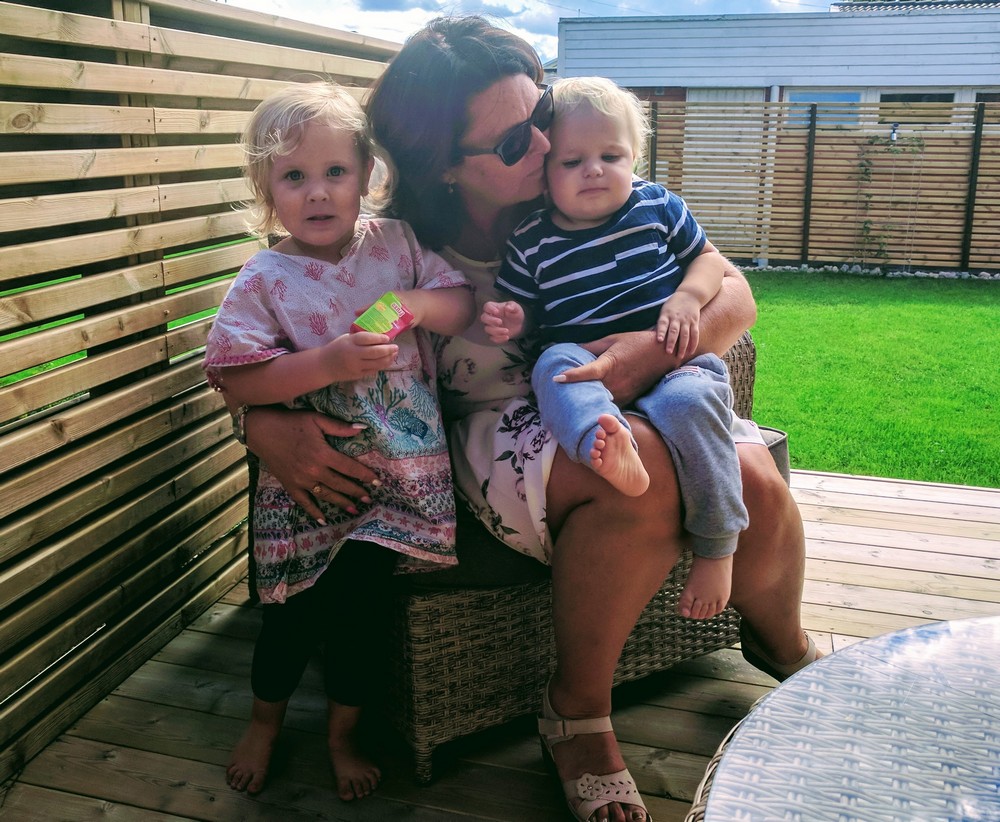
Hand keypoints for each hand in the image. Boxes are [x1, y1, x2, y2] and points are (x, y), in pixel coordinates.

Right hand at [244, 407, 378, 521]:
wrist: (261, 430)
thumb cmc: (291, 422)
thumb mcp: (316, 419)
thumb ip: (339, 427)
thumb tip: (363, 428)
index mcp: (322, 454)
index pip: (349, 468)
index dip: (365, 475)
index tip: (378, 482)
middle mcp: (313, 470)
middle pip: (340, 484)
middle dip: (357, 492)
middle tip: (370, 499)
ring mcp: (301, 480)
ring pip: (326, 495)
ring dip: (341, 503)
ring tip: (354, 509)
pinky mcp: (290, 485)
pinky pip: (304, 502)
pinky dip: (314, 512)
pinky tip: (324, 519)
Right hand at [323, 332, 397, 381]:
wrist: (324, 365)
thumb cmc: (337, 348)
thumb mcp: (346, 338)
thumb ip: (360, 337)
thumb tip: (379, 335)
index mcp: (349, 342)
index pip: (367, 338)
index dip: (379, 338)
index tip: (388, 337)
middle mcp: (353, 354)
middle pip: (375, 352)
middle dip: (388, 349)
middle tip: (396, 347)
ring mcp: (356, 366)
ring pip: (377, 363)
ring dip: (388, 359)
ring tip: (394, 354)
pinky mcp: (357, 375)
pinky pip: (373, 370)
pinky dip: (381, 366)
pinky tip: (387, 361)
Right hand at [480, 300, 524, 343]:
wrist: (519, 324)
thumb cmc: (515, 313)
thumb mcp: (516, 307)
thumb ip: (512, 306)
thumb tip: (507, 307)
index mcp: (494, 308)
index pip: (487, 306)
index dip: (490, 309)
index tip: (497, 312)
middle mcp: (490, 317)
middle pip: (483, 318)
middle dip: (491, 320)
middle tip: (500, 322)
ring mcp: (491, 326)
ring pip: (487, 329)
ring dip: (497, 331)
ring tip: (507, 331)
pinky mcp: (494, 335)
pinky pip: (492, 338)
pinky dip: (499, 339)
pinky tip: (507, 337)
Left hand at [559, 331, 682, 405]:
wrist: (662, 354)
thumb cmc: (636, 342)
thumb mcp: (613, 339)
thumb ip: (592, 346)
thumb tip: (574, 349)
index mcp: (609, 364)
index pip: (587, 372)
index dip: (572, 376)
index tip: (556, 378)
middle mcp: (615, 381)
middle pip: (590, 392)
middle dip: (575, 393)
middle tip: (557, 394)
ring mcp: (622, 392)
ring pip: (599, 401)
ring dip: (587, 401)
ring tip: (570, 400)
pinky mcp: (628, 398)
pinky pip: (610, 404)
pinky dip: (600, 404)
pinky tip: (590, 402)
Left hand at [656, 293, 701, 358]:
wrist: (690, 295)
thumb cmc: (673, 306)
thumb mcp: (664, 311)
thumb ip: (660, 323)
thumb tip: (650, 337)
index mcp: (666, 315)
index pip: (663, 324)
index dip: (661, 332)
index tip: (659, 340)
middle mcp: (676, 318)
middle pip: (674, 331)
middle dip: (671, 342)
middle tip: (668, 352)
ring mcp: (686, 320)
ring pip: (685, 334)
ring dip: (682, 346)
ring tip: (679, 356)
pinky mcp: (695, 322)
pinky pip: (694, 334)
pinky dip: (693, 344)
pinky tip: (690, 352)